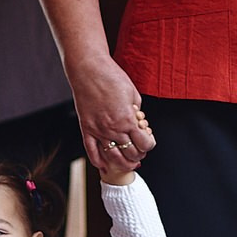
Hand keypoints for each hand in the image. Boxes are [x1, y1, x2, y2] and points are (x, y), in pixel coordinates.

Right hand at [69, 55, 153, 178]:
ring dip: (123, 163)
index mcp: (128, 119)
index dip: (149, 145)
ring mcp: (98, 131)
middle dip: (139, 155)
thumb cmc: (112, 77)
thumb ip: (136, 111)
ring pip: (113, 158)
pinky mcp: (86, 129)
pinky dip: (99, 162)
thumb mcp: (133, 93)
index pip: (144, 144)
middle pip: (131, 153)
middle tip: (140, 151)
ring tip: (128, 163)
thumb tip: (138, 122)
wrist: (89, 70)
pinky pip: (92, 152)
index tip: (149, 140)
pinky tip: (105, 166)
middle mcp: (113, 129)